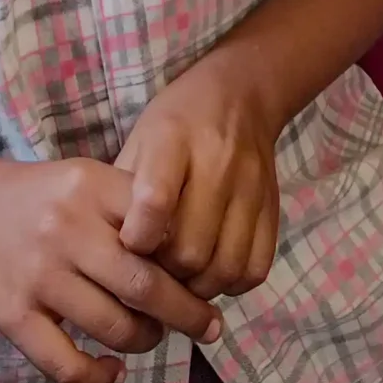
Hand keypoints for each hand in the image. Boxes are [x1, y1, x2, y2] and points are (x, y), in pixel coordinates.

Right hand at [0, 153, 223, 382]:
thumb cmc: (37, 194)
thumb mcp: (85, 178)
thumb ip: (130, 204)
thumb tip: (191, 251)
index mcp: (90, 187)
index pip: (160, 228)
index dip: (191, 259)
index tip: (208, 277)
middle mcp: (67, 230)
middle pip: (147, 285)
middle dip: (188, 313)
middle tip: (209, 326)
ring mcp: (39, 276)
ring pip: (115, 327)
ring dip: (146, 340)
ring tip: (153, 336)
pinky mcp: (13, 316)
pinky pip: (66, 365)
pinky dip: (98, 378)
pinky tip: (111, 370)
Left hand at [115, 52, 281, 300]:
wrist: (240, 94)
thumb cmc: (175, 123)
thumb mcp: (140, 140)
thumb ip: (123, 192)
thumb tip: (109, 254)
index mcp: (173, 138)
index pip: (154, 200)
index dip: (136, 238)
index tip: (126, 248)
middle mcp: (217, 162)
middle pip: (190, 248)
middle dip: (165, 274)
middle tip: (153, 272)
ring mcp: (250, 187)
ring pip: (225, 266)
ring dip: (197, 287)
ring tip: (180, 281)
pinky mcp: (273, 208)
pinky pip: (255, 267)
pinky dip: (231, 285)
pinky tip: (212, 275)